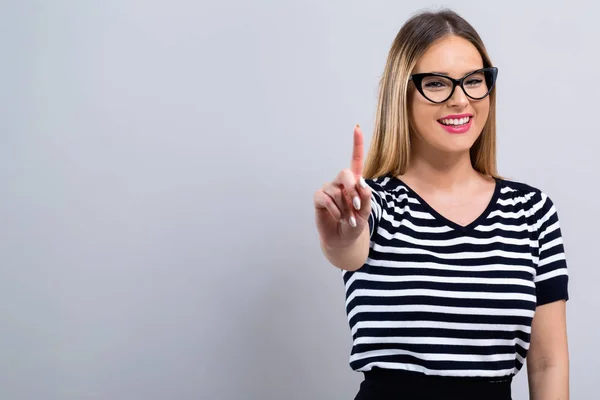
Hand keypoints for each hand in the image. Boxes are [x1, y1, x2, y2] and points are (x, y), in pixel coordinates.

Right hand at [314, 125, 371, 248]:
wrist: (342, 239)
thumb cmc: (354, 224)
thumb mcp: (365, 213)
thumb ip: (366, 199)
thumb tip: (361, 183)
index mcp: (355, 182)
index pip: (356, 160)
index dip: (356, 144)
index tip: (356, 128)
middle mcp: (341, 183)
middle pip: (345, 173)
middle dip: (352, 188)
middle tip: (356, 205)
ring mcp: (329, 189)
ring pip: (336, 191)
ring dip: (344, 207)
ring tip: (348, 218)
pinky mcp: (319, 198)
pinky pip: (326, 198)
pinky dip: (335, 210)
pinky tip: (338, 217)